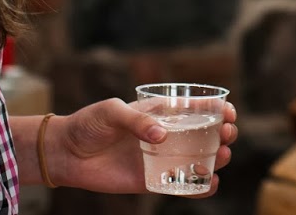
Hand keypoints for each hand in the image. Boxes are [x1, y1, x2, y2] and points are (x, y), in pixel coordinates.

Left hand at [48, 98, 239, 194]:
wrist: (67, 153)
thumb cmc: (89, 124)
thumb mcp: (112, 112)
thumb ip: (137, 122)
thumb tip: (162, 136)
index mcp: (161, 112)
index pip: (197, 108)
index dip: (218, 109)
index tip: (229, 112)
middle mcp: (167, 134)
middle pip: (205, 134)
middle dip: (224, 134)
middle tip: (226, 135)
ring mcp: (161, 158)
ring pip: (199, 160)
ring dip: (216, 159)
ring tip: (220, 157)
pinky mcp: (151, 181)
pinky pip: (181, 185)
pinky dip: (199, 188)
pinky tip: (209, 184)